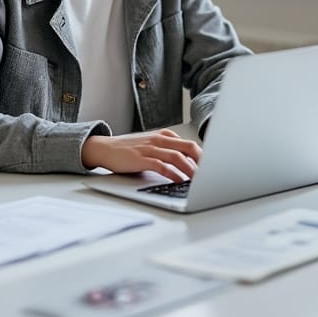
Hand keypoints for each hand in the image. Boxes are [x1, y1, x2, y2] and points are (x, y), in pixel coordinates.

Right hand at [82, 129, 201, 182]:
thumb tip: (188, 167)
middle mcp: (160, 140)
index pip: (189, 144)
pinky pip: (161, 166)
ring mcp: (150, 148)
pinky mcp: (141, 159)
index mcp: (164, 136)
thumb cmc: (130, 150)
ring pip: (177, 156)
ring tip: (199, 180)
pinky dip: (173, 173)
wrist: (105, 148)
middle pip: (188, 147)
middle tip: (211, 172)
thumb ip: (168, 152)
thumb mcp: (152, 146)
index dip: (203, 156)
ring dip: (190, 169)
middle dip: (202, 160)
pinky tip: (179, 180)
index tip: (212, 167)